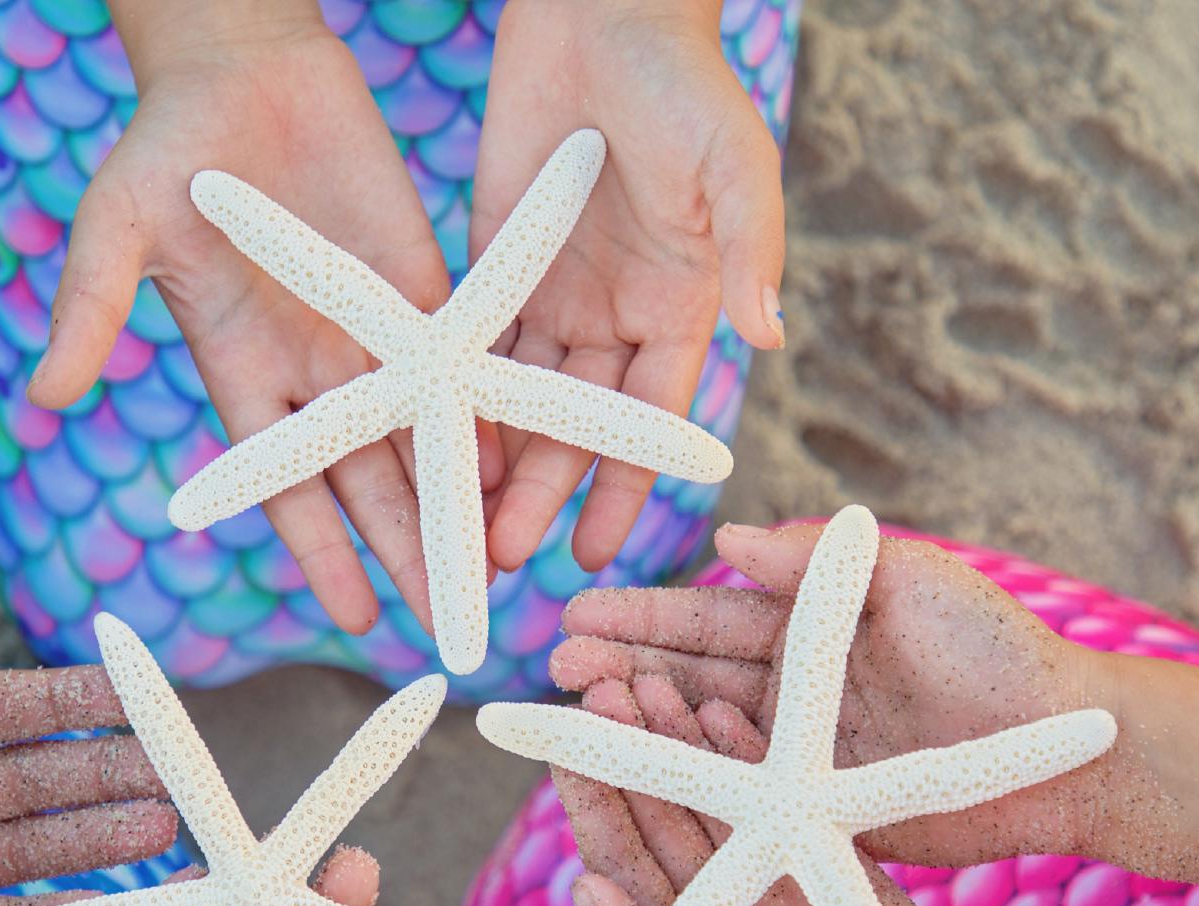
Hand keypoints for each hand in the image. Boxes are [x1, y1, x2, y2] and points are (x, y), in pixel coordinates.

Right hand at [31, 2, 475, 638]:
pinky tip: (524, 469)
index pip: (292, 490)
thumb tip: (46, 394)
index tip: (361, 616)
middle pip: (372, 487)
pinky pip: (462, 370)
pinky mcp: (421, 288)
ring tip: (496, 569)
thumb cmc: (166, 146)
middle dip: (410, 552)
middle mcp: (315, 374)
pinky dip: (490, 419)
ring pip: (424, 443)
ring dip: (459, 506)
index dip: (326, 554)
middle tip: (453, 619)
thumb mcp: (117, 228)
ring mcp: (373, 335)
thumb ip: (91, 311)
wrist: (241, 67)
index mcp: (244, 376)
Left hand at [474, 0, 785, 573]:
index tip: (597, 549)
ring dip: (496, 464)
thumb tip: (771, 335)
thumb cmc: (683, 82)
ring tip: (459, 526)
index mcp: (680, 308)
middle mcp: (616, 317)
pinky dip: (456, 398)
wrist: (603, 11)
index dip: (623, 487)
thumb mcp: (733, 165)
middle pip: (575, 428)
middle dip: (545, 494)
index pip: (648, 421)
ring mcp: (552, 295)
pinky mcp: (495, 265)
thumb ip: (750, 249)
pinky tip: (427, 448)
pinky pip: (472, 348)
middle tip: (505, 559)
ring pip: (521, 403)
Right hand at [551, 521, 1118, 867]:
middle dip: (619, 668)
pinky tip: (641, 773)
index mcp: (808, 631)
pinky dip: (690, 782)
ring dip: (639, 724)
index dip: (640, 616)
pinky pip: (740, 798)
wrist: (1065, 750)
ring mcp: (799, 756)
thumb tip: (726, 539)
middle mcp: (791, 692)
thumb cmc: (996, 648)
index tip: (575, 612)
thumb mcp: (909, 578)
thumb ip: (820, 562)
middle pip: (686, 676)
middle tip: (558, 666)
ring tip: (584, 711)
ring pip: (699, 737)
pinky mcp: (816, 814)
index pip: (705, 618)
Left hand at [556, 671, 1021, 905]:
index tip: (562, 738)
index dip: (589, 796)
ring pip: (713, 795)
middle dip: (631, 748)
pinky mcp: (826, 860)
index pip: (616, 856)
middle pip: (658, 812)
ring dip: (683, 739)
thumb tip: (581, 887)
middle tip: (605, 682)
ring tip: (656, 680)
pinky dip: (753, 754)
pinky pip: (780, 795)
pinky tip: (727, 706)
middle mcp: (711, 905)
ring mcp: (768, 879)